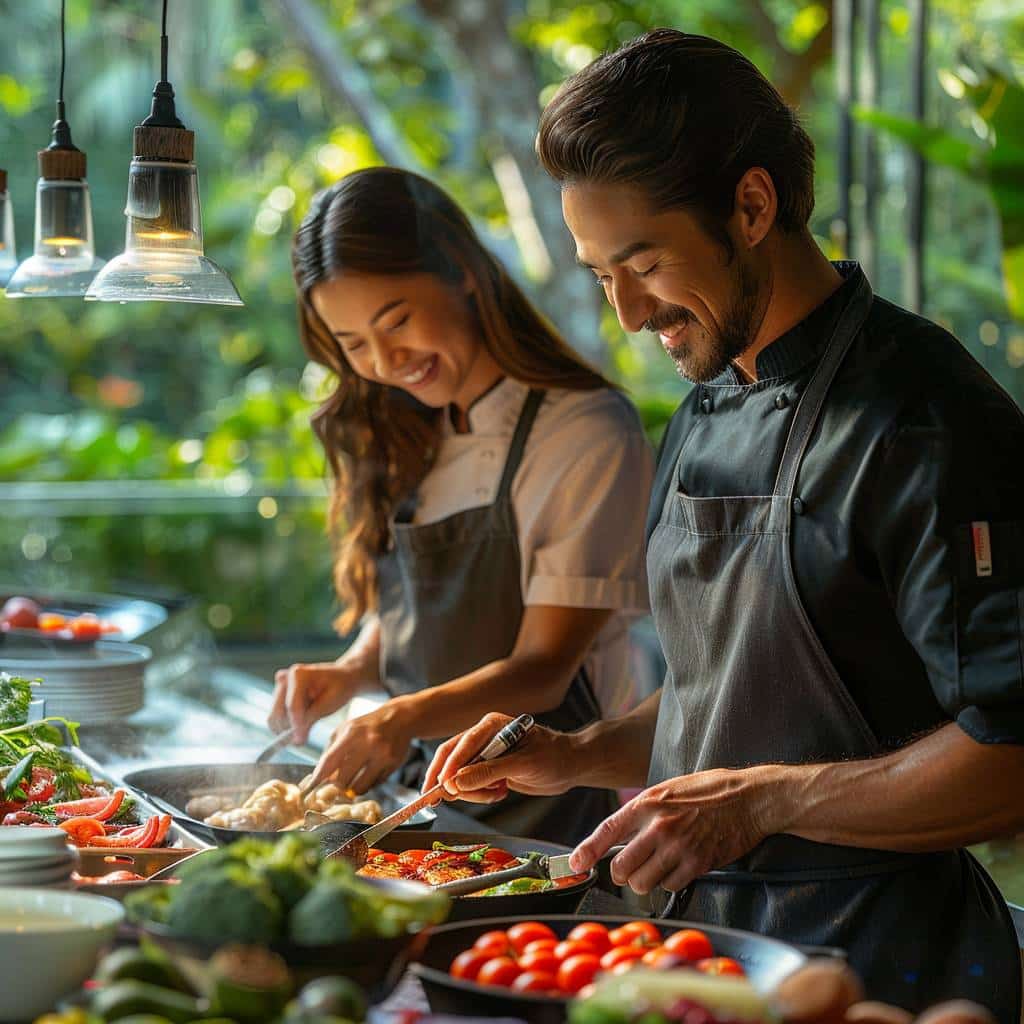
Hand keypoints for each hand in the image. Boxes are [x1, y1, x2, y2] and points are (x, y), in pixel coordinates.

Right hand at [268, 661, 364, 743]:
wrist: (342, 678)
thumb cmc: (340, 688)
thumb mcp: (330, 703)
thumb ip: (311, 718)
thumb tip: (296, 739)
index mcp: (298, 674)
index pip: (292, 705)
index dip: (295, 725)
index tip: (300, 741)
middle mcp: (285, 678)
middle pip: (279, 712)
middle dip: (289, 728)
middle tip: (303, 740)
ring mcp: (280, 687)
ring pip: (275, 717)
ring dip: (288, 727)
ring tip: (308, 724)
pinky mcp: (279, 696)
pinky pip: (276, 717)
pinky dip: (287, 724)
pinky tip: (304, 720)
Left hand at [309, 701, 415, 792]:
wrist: (400, 718)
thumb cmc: (367, 725)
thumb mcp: (346, 730)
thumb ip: (331, 751)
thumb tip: (319, 777)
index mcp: (352, 733)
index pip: (329, 761)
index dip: (318, 778)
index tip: (310, 789)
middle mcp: (368, 744)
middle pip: (342, 780)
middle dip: (337, 785)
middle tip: (337, 785)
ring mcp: (383, 755)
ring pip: (359, 788)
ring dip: (352, 789)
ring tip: (353, 781)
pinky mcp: (394, 764)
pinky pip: (375, 785)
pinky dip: (368, 784)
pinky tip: (369, 773)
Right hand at [422, 712, 576, 802]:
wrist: (569, 766)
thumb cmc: (553, 757)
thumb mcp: (523, 764)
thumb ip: (490, 771)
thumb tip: (456, 782)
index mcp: (491, 725)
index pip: (462, 744)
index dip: (450, 766)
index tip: (444, 787)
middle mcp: (483, 736)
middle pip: (452, 758)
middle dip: (449, 781)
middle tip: (441, 800)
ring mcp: (484, 753)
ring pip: (459, 775)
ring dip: (471, 791)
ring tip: (496, 794)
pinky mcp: (487, 769)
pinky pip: (470, 784)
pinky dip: (479, 794)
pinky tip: (499, 793)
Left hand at [569, 767, 779, 893]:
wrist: (748, 798)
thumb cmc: (709, 790)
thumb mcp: (668, 789)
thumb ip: (644, 810)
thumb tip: (622, 834)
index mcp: (648, 803)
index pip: (607, 830)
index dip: (587, 850)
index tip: (576, 863)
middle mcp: (659, 826)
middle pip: (621, 868)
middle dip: (622, 873)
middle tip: (631, 869)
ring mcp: (678, 847)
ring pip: (642, 883)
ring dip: (646, 881)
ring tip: (658, 867)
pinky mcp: (697, 864)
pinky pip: (670, 886)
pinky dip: (671, 883)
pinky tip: (680, 866)